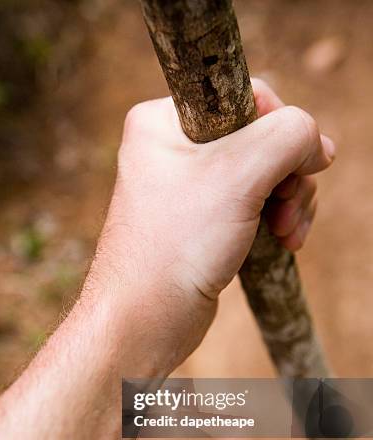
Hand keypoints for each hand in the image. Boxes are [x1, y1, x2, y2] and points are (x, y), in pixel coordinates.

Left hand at [87, 79, 334, 374]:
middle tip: (289, 207)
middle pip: (261, 139)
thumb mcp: (239, 175)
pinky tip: (284, 242)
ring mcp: (187, 187)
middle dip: (288, 175)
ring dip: (290, 202)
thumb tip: (318, 145)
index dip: (280, 128)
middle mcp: (173, 149)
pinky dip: (275, 220)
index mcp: (164, 121)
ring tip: (288, 234)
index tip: (293, 164)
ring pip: (264, 175)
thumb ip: (289, 136)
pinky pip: (253, 205)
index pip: (246, 97)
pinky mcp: (201, 221)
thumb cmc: (178, 244)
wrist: (145, 319)